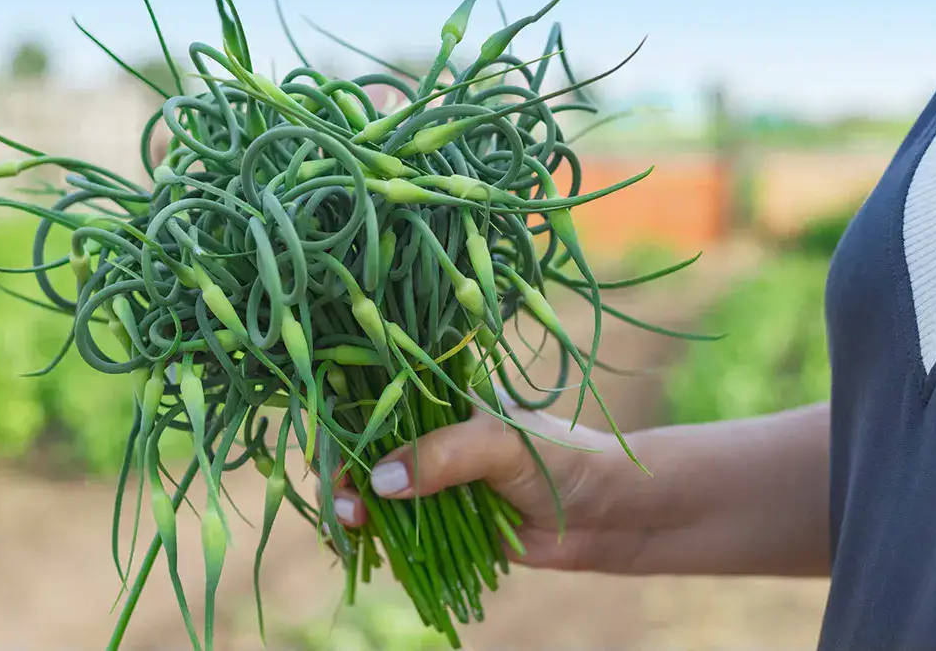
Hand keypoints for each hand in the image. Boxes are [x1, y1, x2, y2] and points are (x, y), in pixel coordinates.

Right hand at [326, 392, 659, 572]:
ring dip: (353, 507)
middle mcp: (427, 428)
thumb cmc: (561, 457)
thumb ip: (441, 456)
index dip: (344, 419)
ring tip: (353, 525)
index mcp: (439, 391)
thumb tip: (378, 483)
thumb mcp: (501, 445)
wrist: (604, 513)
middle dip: (344, 472)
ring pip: (371, 488)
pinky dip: (373, 536)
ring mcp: (430, 474)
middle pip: (363, 446)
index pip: (375, 394)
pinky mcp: (437, 516)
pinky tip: (363, 544)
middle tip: (345, 501)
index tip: (331, 449)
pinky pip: (392, 525)